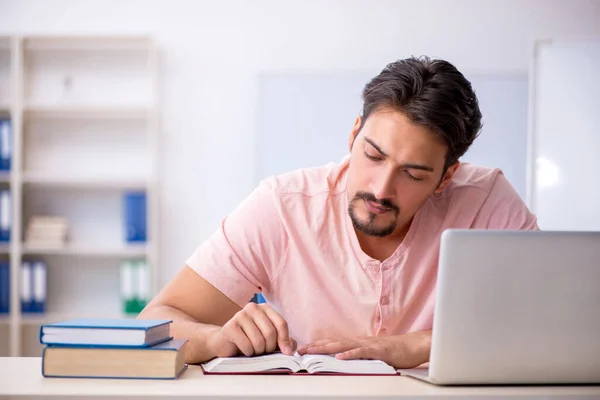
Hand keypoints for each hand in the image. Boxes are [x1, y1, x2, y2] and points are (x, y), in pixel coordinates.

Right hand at [207, 302, 296, 357]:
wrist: (225, 343)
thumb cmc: (249, 340)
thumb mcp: (269, 340)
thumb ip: (284, 341)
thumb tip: (290, 348)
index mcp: (265, 308)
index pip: (281, 323)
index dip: (285, 340)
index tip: (286, 352)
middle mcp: (253, 307)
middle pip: (270, 333)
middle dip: (269, 348)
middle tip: (263, 351)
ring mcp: (240, 315)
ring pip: (259, 341)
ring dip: (258, 351)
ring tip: (253, 350)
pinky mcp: (231, 327)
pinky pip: (247, 345)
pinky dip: (248, 353)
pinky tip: (243, 349)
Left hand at [297, 330, 430, 368]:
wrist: (413, 346)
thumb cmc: (394, 351)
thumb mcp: (371, 354)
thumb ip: (358, 355)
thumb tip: (343, 361)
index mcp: (357, 343)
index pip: (333, 343)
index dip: (317, 346)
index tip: (303, 349)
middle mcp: (359, 341)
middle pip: (333, 343)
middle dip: (315, 347)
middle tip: (300, 351)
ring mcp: (368, 345)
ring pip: (343, 345)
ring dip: (326, 349)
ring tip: (312, 352)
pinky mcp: (378, 351)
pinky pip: (362, 352)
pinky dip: (350, 354)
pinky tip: (340, 357)